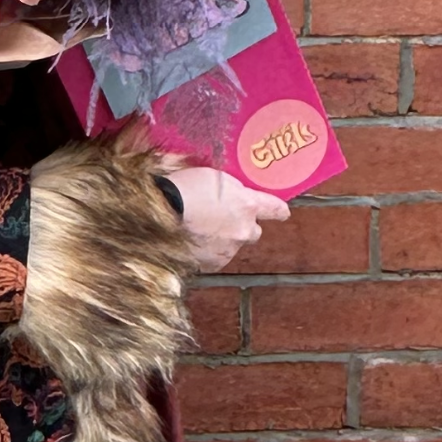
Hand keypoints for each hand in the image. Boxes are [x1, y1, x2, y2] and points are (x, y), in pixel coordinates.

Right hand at [157, 158, 289, 272]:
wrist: (159, 213)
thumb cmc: (184, 188)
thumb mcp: (214, 177)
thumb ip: (232, 189)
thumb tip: (237, 194)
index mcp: (248, 205)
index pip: (274, 209)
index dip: (278, 210)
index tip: (283, 213)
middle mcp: (243, 230)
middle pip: (254, 232)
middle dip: (243, 226)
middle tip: (223, 219)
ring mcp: (228, 250)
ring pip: (232, 245)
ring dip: (222, 239)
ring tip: (198, 228)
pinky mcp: (211, 264)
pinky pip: (214, 258)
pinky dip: (207, 251)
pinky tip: (191, 240)